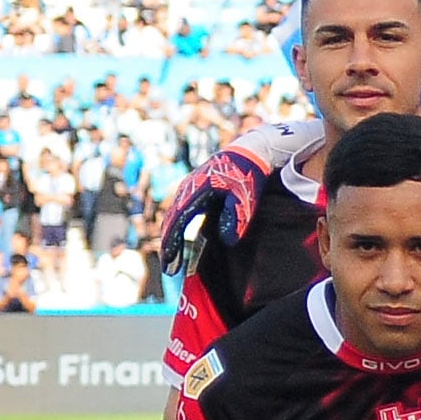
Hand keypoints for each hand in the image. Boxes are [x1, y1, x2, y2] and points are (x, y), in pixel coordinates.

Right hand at [156, 146, 276, 276]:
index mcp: (195, 192)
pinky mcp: (195, 189)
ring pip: (175, 217)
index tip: (170, 263)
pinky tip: (180, 238)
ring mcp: (189, 188)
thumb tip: (228, 240)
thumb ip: (237, 217)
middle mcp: (187, 190)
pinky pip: (181, 211)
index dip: (172, 243)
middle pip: (171, 221)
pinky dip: (178, 227)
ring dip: (172, 237)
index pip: (178, 222)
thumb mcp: (245, 196)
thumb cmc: (248, 173)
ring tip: (172, 260)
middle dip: (169, 245)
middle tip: (169, 269)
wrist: (251, 150)